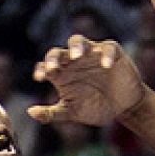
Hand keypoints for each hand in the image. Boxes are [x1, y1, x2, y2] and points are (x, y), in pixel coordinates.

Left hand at [30, 36, 146, 126]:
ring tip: (76, 55)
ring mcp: (92, 55)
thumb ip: (52, 113)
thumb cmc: (95, 108)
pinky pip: (108, 47)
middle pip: (59, 52)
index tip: (39, 78)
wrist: (123, 109)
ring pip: (79, 41)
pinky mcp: (112, 53)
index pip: (46, 66)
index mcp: (62, 74)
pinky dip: (106, 54)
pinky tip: (106, 66)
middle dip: (54, 57)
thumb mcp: (72, 112)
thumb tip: (30, 112)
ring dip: (76, 46)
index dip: (41, 69)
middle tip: (53, 67)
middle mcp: (74, 62)